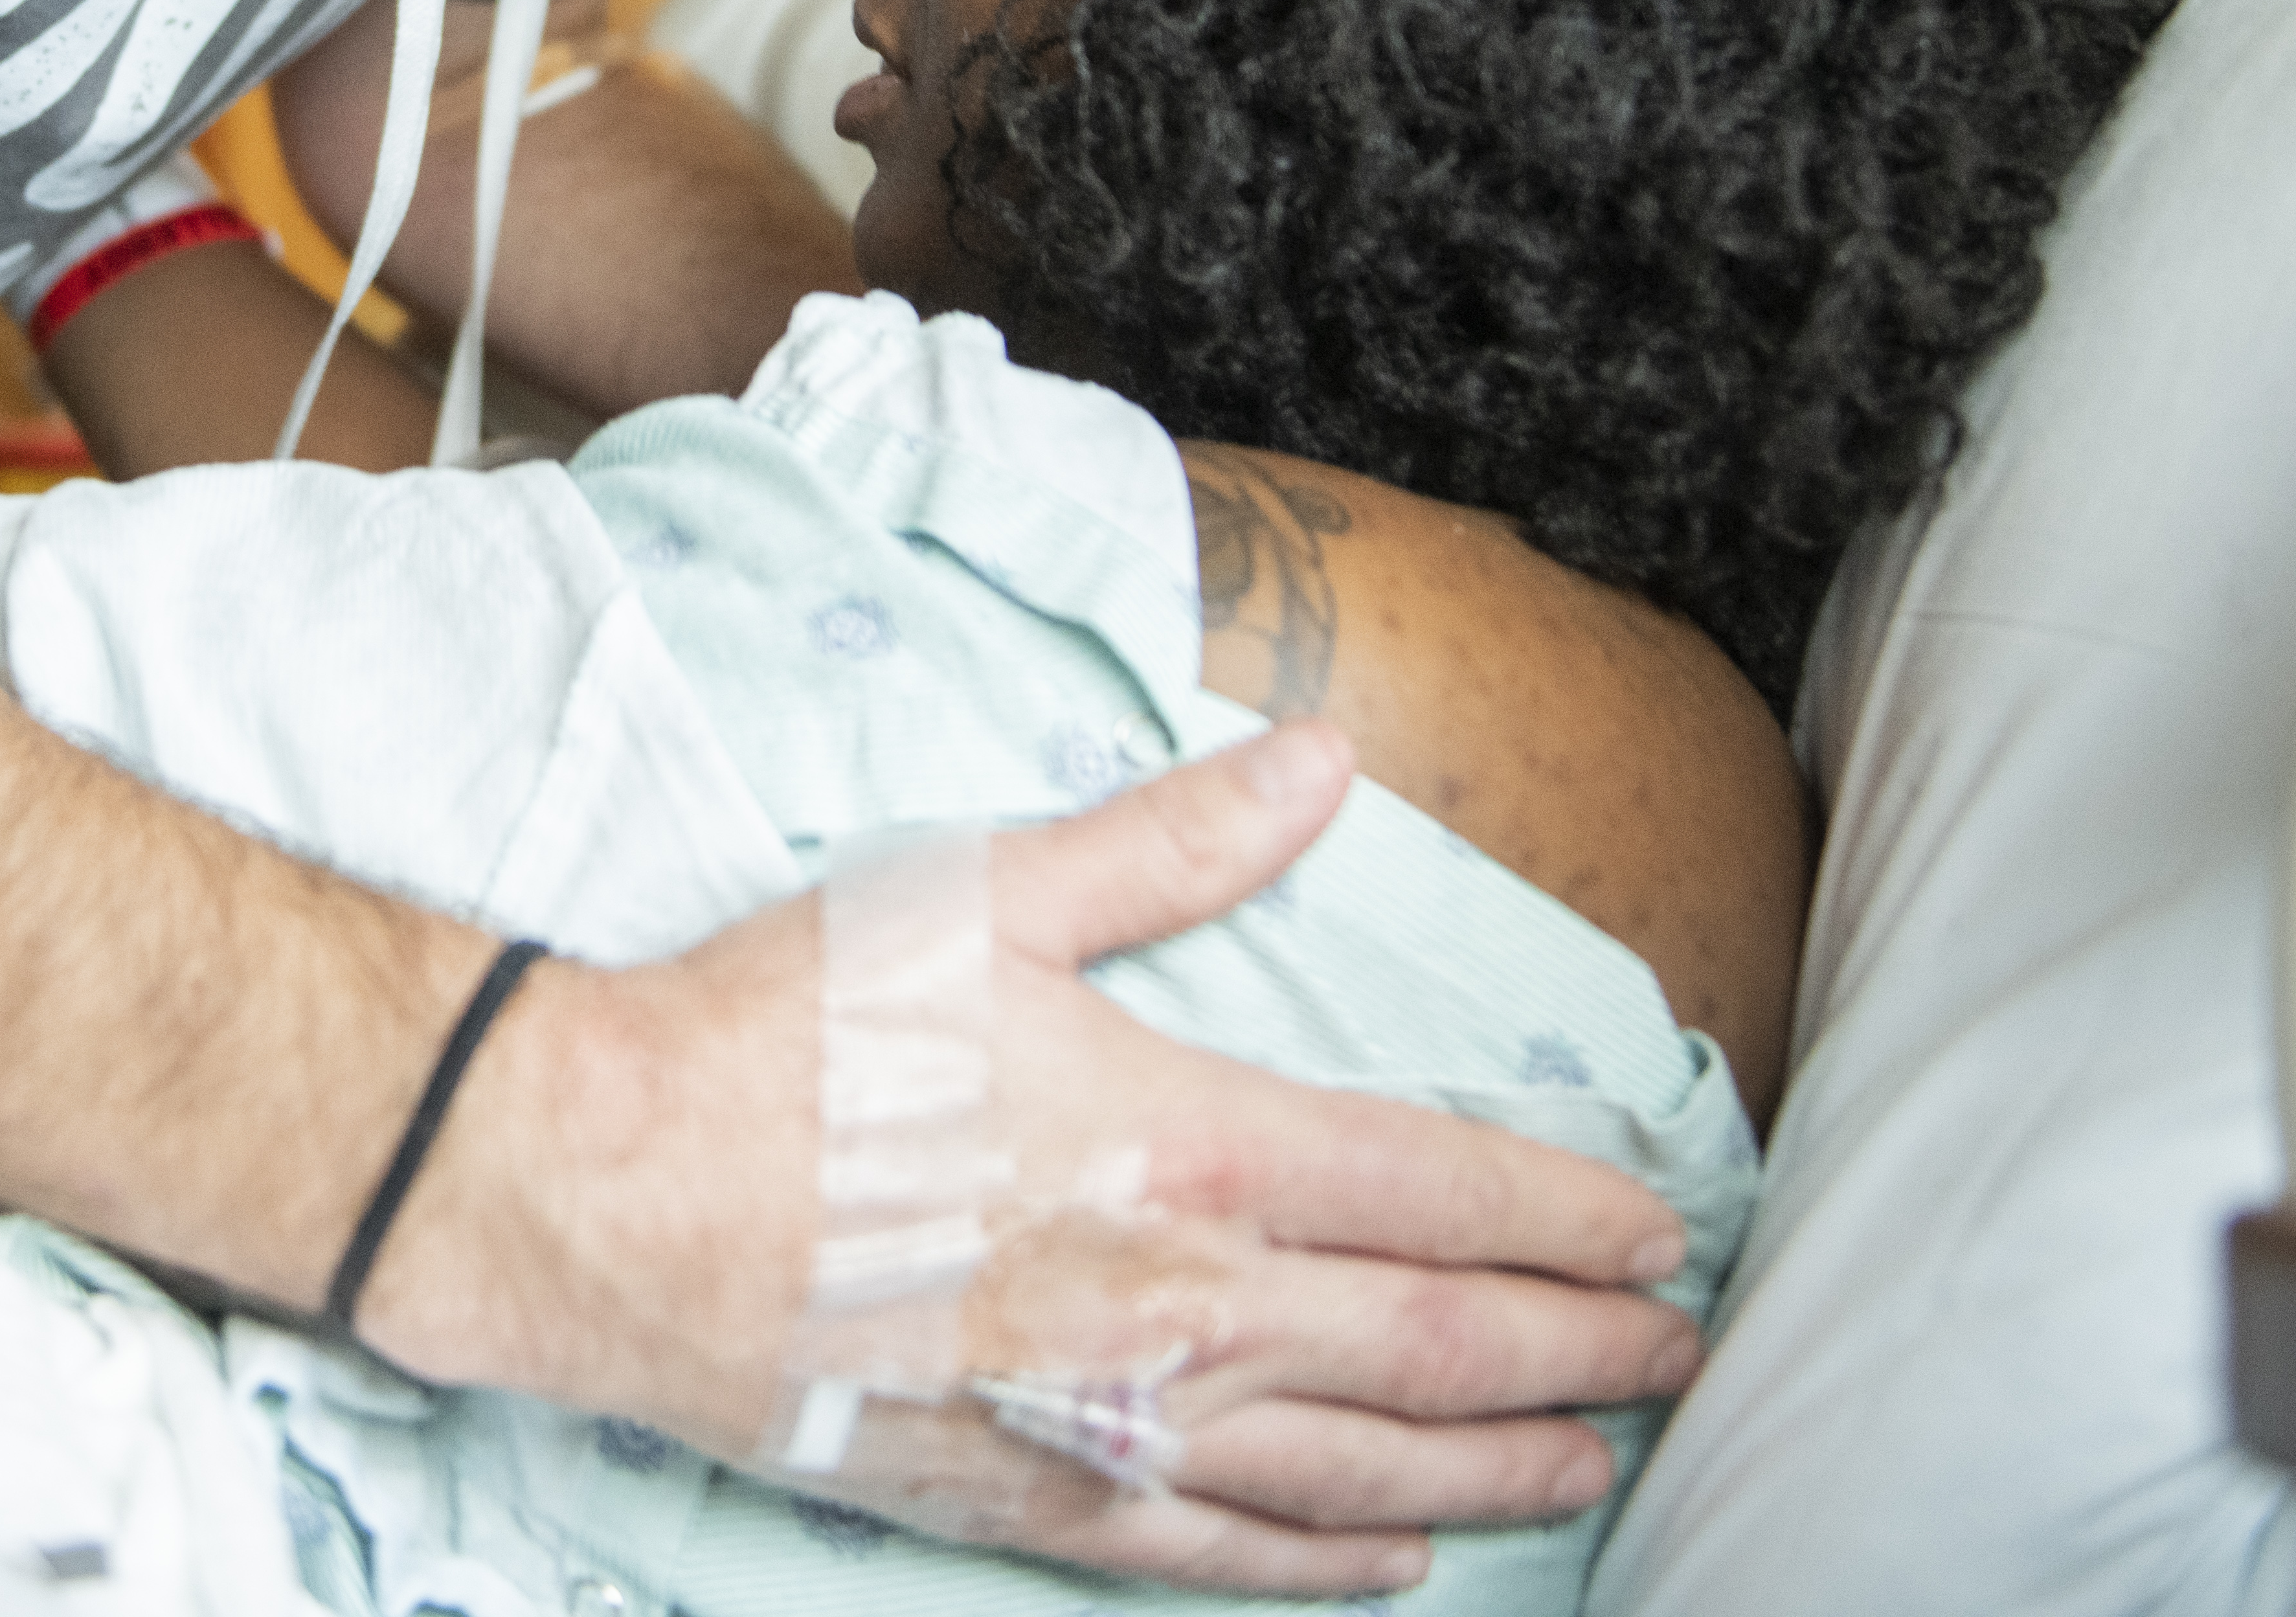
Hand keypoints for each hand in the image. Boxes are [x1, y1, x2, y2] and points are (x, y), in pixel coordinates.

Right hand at [368, 724, 1702, 1592]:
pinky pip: (1227, 1554)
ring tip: (1596, 1459)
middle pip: (1444, 1345)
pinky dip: (1333, 1562)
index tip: (1660, 1228)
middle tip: (1681, 1352)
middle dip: (1585, 1351)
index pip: (1444, 1191)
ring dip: (1500, 1468)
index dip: (1571, 1214)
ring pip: (1366, 1468)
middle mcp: (1187, 1309)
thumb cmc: (795, 1034)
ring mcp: (1117, 1424)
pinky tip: (1398, 1559)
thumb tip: (1325, 759)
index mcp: (1196, 1149)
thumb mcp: (991, 894)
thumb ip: (1176, 843)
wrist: (614, 1191)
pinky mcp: (1037, 1499)